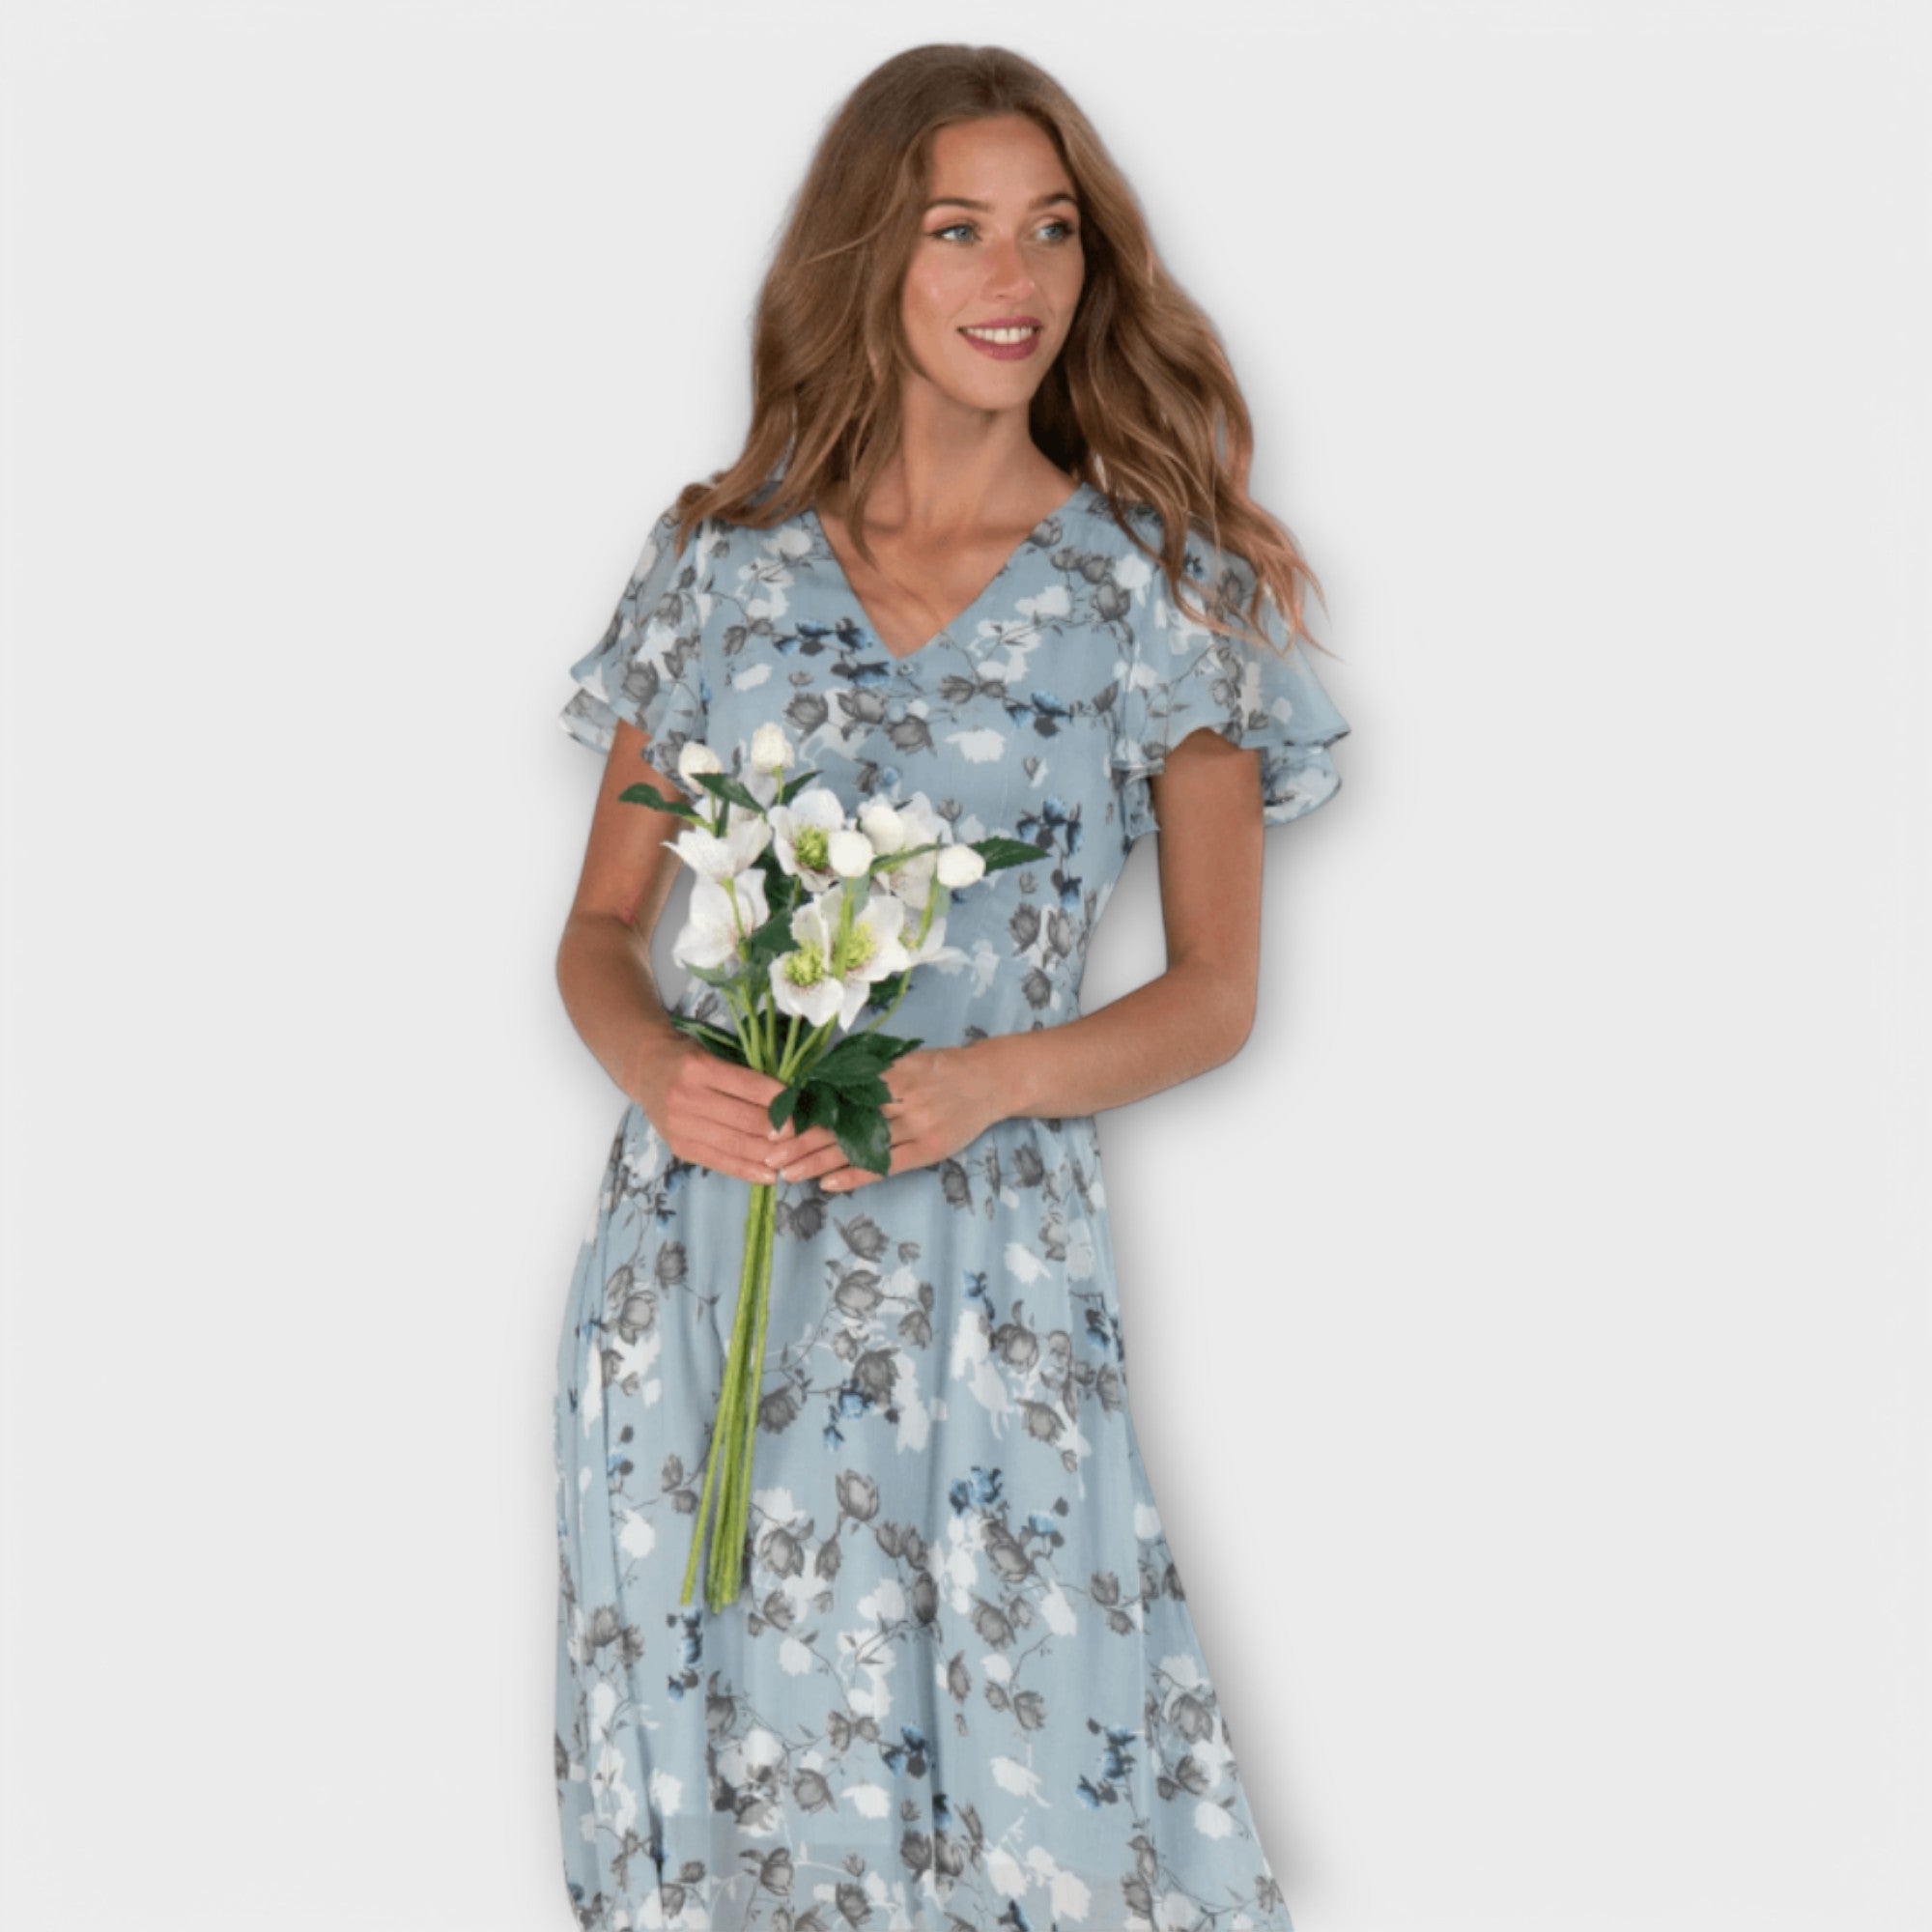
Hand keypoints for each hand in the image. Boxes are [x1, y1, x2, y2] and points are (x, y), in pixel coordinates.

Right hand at [632, 1032, 814, 1187]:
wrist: (645, 1069)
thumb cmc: (687, 1057)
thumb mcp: (712, 1054)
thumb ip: (742, 1077)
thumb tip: (786, 1101)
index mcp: (699, 1068)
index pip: (748, 1086)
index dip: (777, 1101)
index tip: (799, 1110)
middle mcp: (686, 1097)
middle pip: (743, 1120)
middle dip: (777, 1131)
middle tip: (802, 1137)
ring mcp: (679, 1125)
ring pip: (734, 1144)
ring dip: (767, 1155)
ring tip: (791, 1160)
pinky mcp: (678, 1146)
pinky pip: (718, 1162)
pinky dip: (746, 1170)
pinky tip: (768, 1175)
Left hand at [762, 1043, 1004, 1192]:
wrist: (991, 1080)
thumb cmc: (941, 1069)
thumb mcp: (904, 1060)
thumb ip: (868, 1072)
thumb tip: (817, 1084)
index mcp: (891, 1072)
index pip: (837, 1094)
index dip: (804, 1111)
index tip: (774, 1124)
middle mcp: (902, 1097)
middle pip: (843, 1122)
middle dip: (802, 1141)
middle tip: (770, 1155)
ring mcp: (917, 1124)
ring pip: (860, 1145)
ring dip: (820, 1162)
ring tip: (788, 1174)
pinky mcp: (929, 1147)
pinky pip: (887, 1165)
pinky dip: (856, 1175)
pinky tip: (829, 1184)